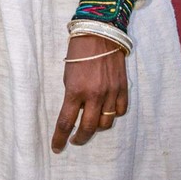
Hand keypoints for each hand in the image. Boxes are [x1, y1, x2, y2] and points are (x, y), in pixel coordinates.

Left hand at [51, 32, 128, 152]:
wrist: (100, 32)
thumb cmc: (78, 51)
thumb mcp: (68, 75)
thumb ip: (72, 96)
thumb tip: (75, 112)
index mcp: (75, 90)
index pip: (66, 122)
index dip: (59, 138)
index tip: (57, 147)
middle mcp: (94, 95)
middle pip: (87, 128)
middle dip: (79, 139)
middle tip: (74, 141)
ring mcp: (111, 92)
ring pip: (106, 123)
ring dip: (97, 128)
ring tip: (91, 125)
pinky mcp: (123, 88)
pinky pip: (120, 111)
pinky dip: (114, 115)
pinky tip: (107, 112)